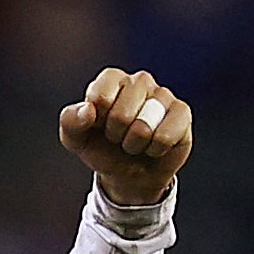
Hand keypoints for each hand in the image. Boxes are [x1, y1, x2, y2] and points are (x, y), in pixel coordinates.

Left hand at [58, 67, 191, 204]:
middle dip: (115, 135)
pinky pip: (164, 136)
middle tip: (117, 137)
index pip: (100, 96)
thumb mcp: (75, 138)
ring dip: (134, 144)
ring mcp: (163, 95)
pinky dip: (154, 149)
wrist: (129, 174)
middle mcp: (139, 81)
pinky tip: (154, 146)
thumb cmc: (101, 148)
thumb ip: (71, 121)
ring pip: (143, 127)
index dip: (97, 120)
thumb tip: (88, 110)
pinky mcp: (182, 112)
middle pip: (121, 115)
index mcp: (111, 79)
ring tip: (134, 142)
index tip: (98, 124)